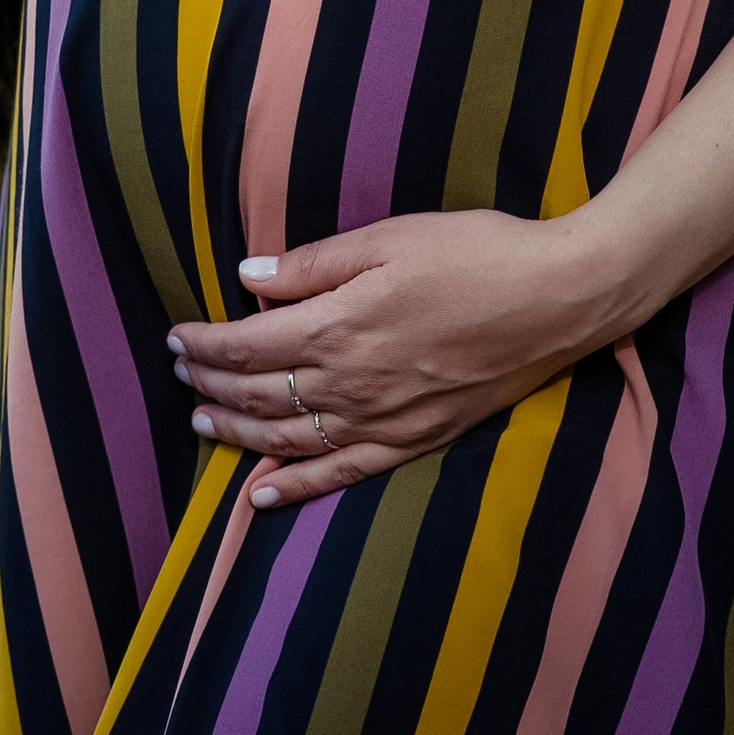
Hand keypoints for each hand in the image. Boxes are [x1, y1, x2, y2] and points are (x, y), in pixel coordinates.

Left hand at [166, 206, 611, 508]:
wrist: (557, 299)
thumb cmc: (476, 254)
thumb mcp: (390, 238)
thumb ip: (315, 264)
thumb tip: (249, 277)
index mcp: (340, 324)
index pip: (247, 344)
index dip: (204, 344)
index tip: (176, 337)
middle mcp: (352, 382)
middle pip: (258, 393)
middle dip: (209, 384)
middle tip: (179, 375)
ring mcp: (382, 419)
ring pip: (287, 438)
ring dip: (237, 433)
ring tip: (202, 421)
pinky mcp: (414, 441)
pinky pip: (340, 474)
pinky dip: (294, 487)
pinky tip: (260, 496)